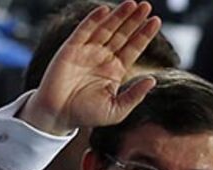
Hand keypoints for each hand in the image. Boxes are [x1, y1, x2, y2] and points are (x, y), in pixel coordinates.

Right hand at [18, 1, 161, 134]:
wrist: (56, 116)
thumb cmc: (84, 116)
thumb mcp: (115, 111)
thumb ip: (134, 96)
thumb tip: (152, 80)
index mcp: (115, 70)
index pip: (133, 48)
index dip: (144, 35)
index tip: (156, 21)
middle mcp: (102, 58)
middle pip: (122, 34)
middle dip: (134, 20)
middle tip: (146, 6)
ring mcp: (87, 51)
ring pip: (106, 29)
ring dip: (118, 16)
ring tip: (132, 4)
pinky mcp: (71, 49)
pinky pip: (84, 30)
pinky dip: (93, 20)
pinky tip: (104, 10)